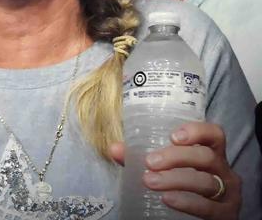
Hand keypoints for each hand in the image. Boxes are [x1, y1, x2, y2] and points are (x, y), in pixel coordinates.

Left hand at [108, 121, 240, 219]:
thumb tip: (115, 149)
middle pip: (206, 156)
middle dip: (176, 157)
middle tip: (150, 162)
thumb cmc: (182, 188)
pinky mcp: (225, 214)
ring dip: (176, 180)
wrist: (197, 219)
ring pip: (206, 182)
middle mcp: (223, 171)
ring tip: (151, 181)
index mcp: (211, 154)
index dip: (197, 131)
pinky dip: (187, 202)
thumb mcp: (166, 170)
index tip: (173, 136)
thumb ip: (142, 159)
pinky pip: (208, 207)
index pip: (214, 134)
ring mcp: (228, 194)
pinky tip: (168, 199)